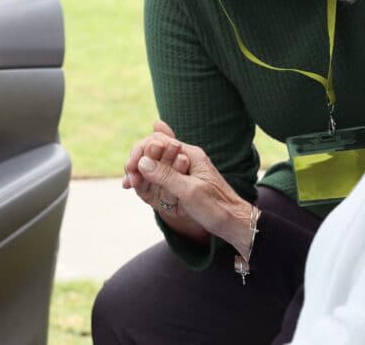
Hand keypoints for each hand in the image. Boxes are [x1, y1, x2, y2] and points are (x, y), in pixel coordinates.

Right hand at [137, 140, 255, 257]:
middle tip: (129, 180)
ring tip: (130, 183)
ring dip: (141, 171)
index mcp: (190, 154)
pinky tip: (138, 186)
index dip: (141, 153)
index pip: (158, 142)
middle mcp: (187, 158)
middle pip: (155, 151)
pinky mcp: (183, 182)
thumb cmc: (217, 207)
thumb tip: (142, 162)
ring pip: (156, 164)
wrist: (235, 223)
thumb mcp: (189, 192)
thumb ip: (166, 176)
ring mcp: (185, 170)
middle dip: (139, 162)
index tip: (131, 170)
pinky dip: (148, 180)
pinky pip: (161, 176)